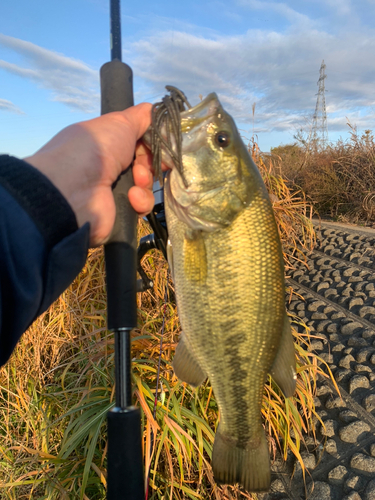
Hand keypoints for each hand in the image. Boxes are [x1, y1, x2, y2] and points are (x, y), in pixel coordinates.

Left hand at [24, 103, 153, 246]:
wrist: (73, 188)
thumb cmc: (94, 148)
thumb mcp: (120, 122)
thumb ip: (141, 116)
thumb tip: (155, 110)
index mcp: (107, 144)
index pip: (139, 144)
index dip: (151, 145)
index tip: (160, 145)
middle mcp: (108, 167)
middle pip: (146, 165)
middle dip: (149, 164)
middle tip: (141, 165)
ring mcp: (113, 191)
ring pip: (146, 186)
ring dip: (145, 182)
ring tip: (135, 182)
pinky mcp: (118, 212)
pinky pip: (142, 206)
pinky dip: (140, 200)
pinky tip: (131, 197)